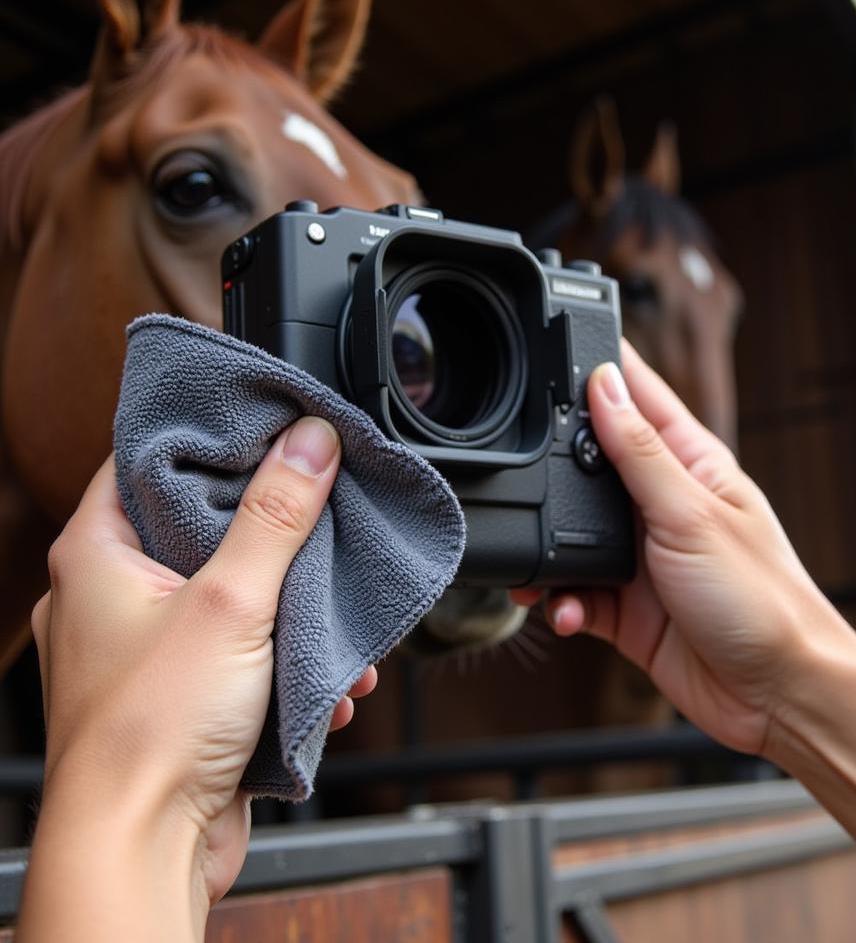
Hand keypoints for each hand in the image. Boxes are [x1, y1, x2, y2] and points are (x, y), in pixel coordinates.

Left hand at [26, 417, 374, 929]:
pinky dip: (282, 659)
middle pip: (200, 525)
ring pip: (228, 593)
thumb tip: (308, 441)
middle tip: (320, 512)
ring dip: (290, 606)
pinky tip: (327, 678)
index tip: (270, 428)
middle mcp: (109, 596)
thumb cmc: (151, 732)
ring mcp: (143, 647)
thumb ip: (276, 515)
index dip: (211, 440)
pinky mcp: (179, 692)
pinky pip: (239, 651)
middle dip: (272, 531)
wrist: (142, 852)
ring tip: (335, 613)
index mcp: (96, 555)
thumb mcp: (232, 601)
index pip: (149, 460)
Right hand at [515, 342, 855, 757]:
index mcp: (690, 466)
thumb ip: (640, 453)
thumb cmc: (763, 600)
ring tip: (538, 567)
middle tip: (525, 474)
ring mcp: (644, 557)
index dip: (602, 369)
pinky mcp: (628, 607)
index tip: (557, 344)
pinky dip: (563, 602)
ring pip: (573, 534)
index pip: (640, 398)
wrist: (778, 695)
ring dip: (550, 551)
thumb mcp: (691, 514)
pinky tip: (567, 611)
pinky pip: (577, 593)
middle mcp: (663, 506)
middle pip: (592, 466)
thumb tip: (605, 385)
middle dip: (553, 471)